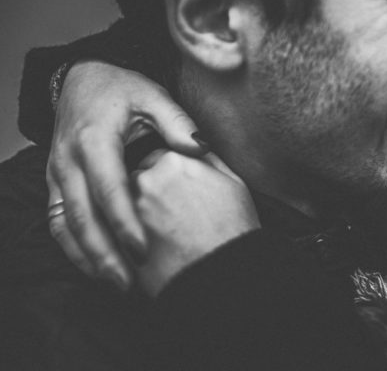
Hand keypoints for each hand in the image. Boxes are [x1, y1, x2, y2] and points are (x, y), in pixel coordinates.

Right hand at [47, 60, 207, 289]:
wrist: (82, 79)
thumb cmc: (122, 89)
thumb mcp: (153, 95)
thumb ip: (177, 122)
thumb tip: (199, 149)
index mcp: (95, 139)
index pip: (109, 189)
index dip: (125, 222)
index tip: (143, 249)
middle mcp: (69, 160)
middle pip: (83, 217)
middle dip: (104, 254)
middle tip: (128, 283)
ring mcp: (58, 174)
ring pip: (66, 225)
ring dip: (87, 258)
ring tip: (115, 284)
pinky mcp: (55, 183)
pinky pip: (58, 221)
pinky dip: (73, 248)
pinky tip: (94, 267)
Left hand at [131, 150, 259, 296]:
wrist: (223, 275)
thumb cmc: (233, 230)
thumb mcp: (233, 184)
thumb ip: (208, 160)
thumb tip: (196, 147)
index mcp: (174, 162)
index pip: (158, 158)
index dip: (168, 176)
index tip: (177, 190)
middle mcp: (146, 181)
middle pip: (136, 179)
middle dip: (148, 194)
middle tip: (170, 214)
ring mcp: (129, 211)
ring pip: (122, 207)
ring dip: (135, 216)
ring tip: (163, 235)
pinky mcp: (119, 241)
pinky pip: (116, 235)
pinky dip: (126, 240)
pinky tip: (152, 250)